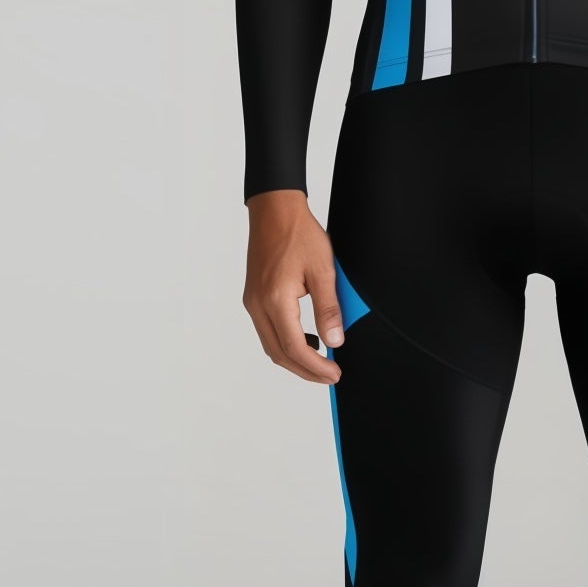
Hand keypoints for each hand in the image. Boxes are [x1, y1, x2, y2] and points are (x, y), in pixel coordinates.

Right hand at [243, 190, 345, 383]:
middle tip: (330, 375)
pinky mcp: (253, 297)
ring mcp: (252, 302)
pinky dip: (285, 342)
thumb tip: (335, 341)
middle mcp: (258, 305)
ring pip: (271, 344)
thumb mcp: (323, 270)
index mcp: (275, 300)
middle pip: (279, 353)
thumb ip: (329, 308)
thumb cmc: (298, 234)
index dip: (315, 367)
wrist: (274, 210)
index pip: (294, 348)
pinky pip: (267, 330)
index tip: (335, 373)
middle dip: (305, 370)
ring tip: (320, 362)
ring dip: (294, 358)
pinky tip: (305, 339)